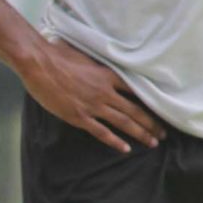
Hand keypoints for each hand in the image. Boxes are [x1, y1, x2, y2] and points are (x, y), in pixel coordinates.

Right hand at [23, 35, 161, 152]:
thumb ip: (95, 60)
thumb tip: (97, 56)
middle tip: (162, 133)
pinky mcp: (79, 116)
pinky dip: (115, 141)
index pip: (136, 90)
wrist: (39, 65)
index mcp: (107, 75)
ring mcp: (93, 105)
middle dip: (151, 123)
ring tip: (152, 143)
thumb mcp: (84, 53)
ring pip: (124, 122)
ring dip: (140, 133)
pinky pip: (102, 132)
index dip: (149, 101)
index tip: (160, 109)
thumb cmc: (57, 54)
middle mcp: (105, 92)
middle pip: (135, 110)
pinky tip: (126, 149)